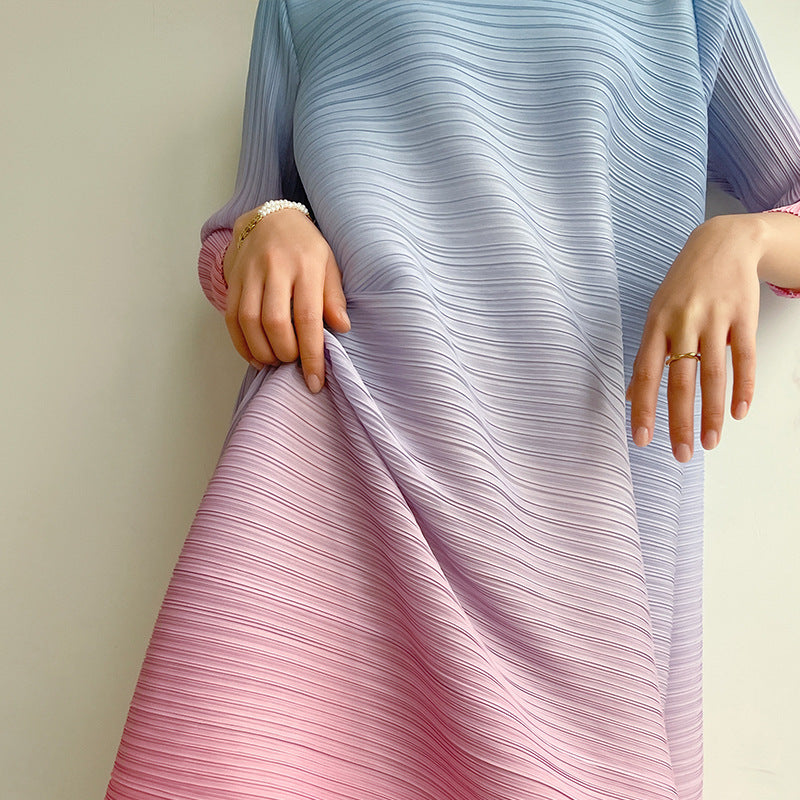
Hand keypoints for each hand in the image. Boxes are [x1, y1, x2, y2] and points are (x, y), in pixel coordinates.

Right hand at [223, 206, 350, 392]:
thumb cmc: (306, 247)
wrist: (271, 217)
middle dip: (285, 352)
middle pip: (275, 321)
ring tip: (275, 361)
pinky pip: (231, 317)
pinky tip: (255, 355)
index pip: (308, 317)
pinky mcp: (233, 278)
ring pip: (249, 321)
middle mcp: (275, 267)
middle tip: (294, 362)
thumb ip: (334, 296)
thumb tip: (342, 327)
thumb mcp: (329, 264)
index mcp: (306, 265)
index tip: (315, 381)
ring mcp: (250, 272)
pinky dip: (242, 343)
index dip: (311, 353)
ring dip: (262, 351)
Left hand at [627, 214, 763, 461]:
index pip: (645, 374)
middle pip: (680, 381)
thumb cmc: (682, 286)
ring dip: (712, 414)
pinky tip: (739, 412)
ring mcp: (714, 320)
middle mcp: (682, 324)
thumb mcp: (656, 313)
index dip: (643, 409)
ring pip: (713, 375)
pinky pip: (744, 357)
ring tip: (711, 443)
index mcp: (655, 325)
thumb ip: (648, 355)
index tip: (642, 440)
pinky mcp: (743, 316)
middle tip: (682, 455)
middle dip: (679, 422)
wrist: (721, 242)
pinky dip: (743, 387)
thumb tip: (630, 396)